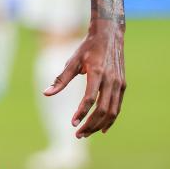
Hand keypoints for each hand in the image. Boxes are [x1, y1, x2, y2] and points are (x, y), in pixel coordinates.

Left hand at [44, 19, 125, 137]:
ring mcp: (119, 84)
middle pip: (103, 110)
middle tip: (78, 134)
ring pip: (112, 112)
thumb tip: (46, 93)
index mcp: (97, 73)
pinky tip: (102, 128)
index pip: (90, 99)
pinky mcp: (123, 85)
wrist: (109, 35)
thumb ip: (61, 79)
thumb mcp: (73, 60)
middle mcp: (111, 80)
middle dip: (90, 125)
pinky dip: (110, 119)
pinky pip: (117, 107)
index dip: (81, 113)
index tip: (72, 123)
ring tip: (86, 133)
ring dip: (100, 125)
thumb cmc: (88, 47)